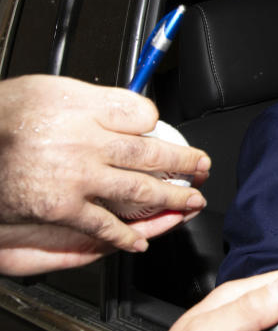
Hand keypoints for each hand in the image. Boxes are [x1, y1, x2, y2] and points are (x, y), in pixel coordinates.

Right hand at [0, 75, 209, 273]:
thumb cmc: (1, 117)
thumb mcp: (46, 89)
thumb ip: (91, 101)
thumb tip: (130, 111)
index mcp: (82, 106)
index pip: (140, 113)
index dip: (157, 124)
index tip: (168, 132)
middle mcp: (85, 139)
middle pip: (151, 153)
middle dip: (184, 163)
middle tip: (203, 167)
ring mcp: (76, 175)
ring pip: (139, 188)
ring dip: (173, 198)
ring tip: (192, 201)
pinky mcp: (62, 207)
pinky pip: (105, 225)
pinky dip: (128, 236)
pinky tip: (142, 241)